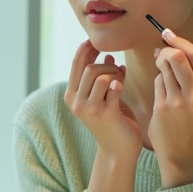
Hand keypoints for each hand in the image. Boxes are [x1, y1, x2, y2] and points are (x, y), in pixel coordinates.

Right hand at [64, 40, 141, 161]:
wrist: (118, 149)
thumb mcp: (101, 97)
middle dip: (107, 65)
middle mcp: (76, 102)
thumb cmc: (112, 120)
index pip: (76, 64)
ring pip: (101, 76)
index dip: (86, 49)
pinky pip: (113, 88)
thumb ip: (101, 78)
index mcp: (71, 95)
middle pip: (89, 68)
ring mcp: (89, 109)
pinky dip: (119, 81)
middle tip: (117, 69)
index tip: (96, 42)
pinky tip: (121, 82)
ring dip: (115, 73)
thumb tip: (107, 55)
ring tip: (121, 78)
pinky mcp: (105, 114)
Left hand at [149, 30, 192, 187]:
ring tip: (162, 71)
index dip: (180, 41)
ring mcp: (181, 102)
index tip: (168, 34)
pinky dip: (157, 80)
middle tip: (161, 52)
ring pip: (165, 68)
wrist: (182, 150)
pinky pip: (157, 82)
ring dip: (160, 65)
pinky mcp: (164, 108)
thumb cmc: (191, 120)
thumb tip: (171, 46)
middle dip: (166, 50)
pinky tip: (161, 88)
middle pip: (178, 57)